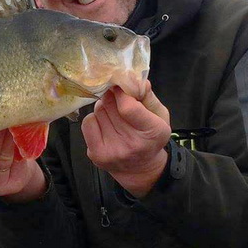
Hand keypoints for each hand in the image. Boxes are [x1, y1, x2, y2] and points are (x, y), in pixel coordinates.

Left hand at [81, 81, 171, 196]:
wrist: (140, 170)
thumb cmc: (150, 138)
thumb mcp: (160, 116)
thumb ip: (148, 96)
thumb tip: (132, 77)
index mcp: (152, 132)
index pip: (127, 107)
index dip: (121, 92)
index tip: (121, 87)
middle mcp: (131, 144)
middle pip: (110, 106)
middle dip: (112, 97)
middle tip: (117, 99)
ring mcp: (111, 151)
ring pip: (98, 111)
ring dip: (104, 107)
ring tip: (114, 115)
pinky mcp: (96, 154)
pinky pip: (88, 122)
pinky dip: (95, 118)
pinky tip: (105, 124)